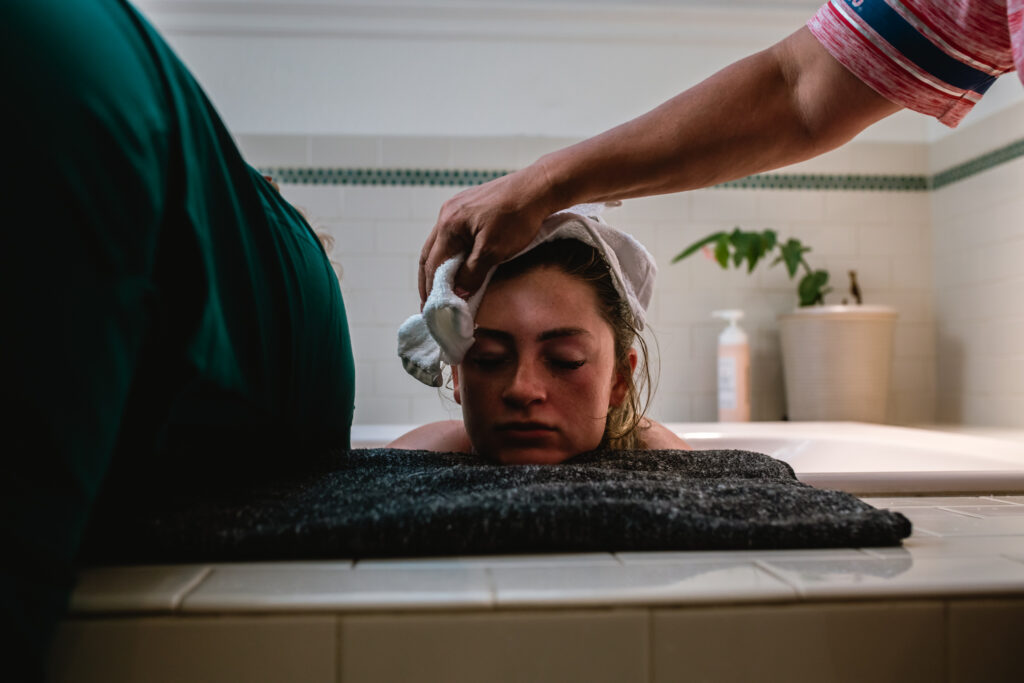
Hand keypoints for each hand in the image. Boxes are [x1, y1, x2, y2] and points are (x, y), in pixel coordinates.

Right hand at [418, 164, 559, 304]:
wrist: (539, 187)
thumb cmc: (518, 217)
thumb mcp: (494, 250)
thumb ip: (472, 273)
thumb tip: (457, 293)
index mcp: (449, 224)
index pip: (432, 264)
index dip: (431, 289)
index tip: (431, 310)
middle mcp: (448, 214)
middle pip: (430, 253)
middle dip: (428, 280)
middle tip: (429, 305)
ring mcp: (457, 208)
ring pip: (440, 244)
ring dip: (439, 267)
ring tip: (441, 289)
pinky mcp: (470, 207)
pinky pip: (453, 235)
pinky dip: (451, 254)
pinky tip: (457, 265)